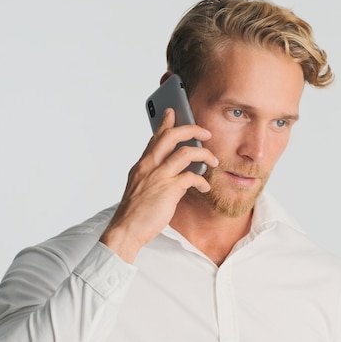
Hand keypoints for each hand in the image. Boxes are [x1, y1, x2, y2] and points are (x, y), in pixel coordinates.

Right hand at [99, 108, 218, 262]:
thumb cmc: (134, 212)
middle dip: (192, 129)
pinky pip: (192, 177)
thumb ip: (151, 174)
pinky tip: (205, 187)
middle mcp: (149, 165)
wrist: (126, 230)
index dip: (166, 122)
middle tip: (205, 132)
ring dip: (205, 154)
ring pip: (186, 152)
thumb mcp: (138, 186)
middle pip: (172, 135)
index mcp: (142, 164)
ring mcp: (159, 176)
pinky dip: (202, 181)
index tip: (173, 112)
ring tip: (214, 161)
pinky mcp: (169, 189)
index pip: (156, 137)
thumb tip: (167, 168)